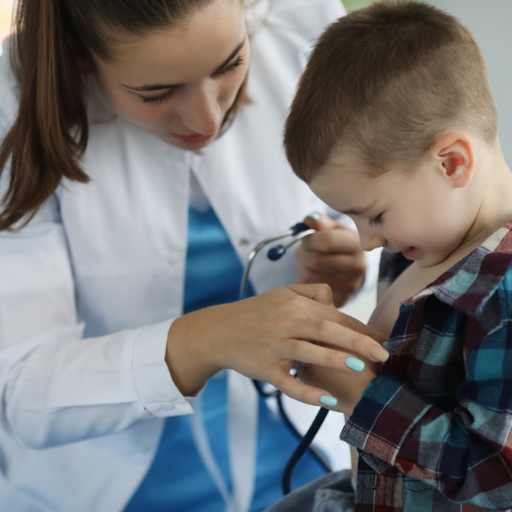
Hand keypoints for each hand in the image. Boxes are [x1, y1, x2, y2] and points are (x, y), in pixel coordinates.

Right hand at [166, 284, 387, 406]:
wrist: (219, 330)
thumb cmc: (256, 312)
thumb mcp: (282, 293)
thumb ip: (311, 292)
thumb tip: (336, 302)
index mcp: (295, 305)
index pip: (335, 316)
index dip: (361, 328)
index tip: (384, 340)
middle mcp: (286, 324)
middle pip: (327, 330)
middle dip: (358, 342)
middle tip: (384, 354)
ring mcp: (275, 347)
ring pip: (309, 354)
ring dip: (335, 360)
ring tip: (361, 369)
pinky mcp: (265, 369)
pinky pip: (288, 382)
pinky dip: (306, 392)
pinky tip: (326, 400)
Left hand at [296, 213, 365, 307]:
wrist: (350, 268)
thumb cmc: (338, 243)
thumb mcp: (333, 228)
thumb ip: (320, 222)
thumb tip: (309, 220)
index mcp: (357, 244)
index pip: (328, 241)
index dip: (309, 239)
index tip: (305, 238)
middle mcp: (358, 267)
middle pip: (316, 260)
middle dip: (302, 253)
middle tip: (302, 250)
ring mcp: (350, 286)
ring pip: (309, 275)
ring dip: (301, 267)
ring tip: (307, 262)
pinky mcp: (341, 300)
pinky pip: (310, 290)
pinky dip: (304, 281)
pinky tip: (311, 274)